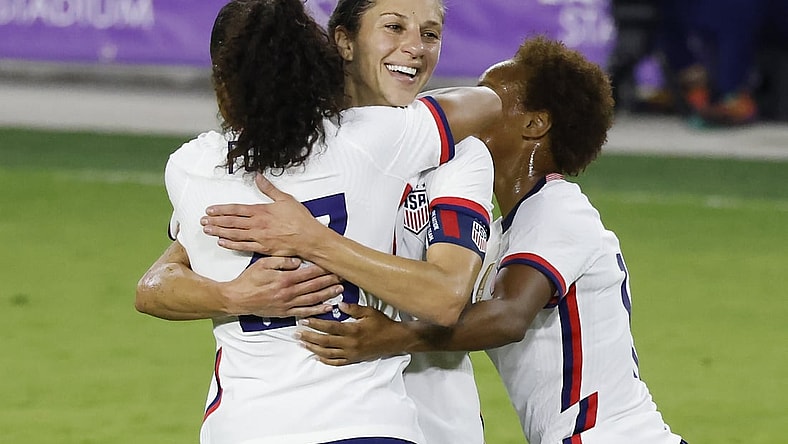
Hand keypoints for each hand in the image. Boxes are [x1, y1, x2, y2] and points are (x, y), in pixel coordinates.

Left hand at [201, 174, 323, 255]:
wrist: (309, 238)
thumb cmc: (300, 219)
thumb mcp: (285, 199)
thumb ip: (269, 189)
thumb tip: (258, 177)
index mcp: (261, 211)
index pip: (236, 209)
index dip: (221, 210)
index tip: (210, 210)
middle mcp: (257, 224)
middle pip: (231, 222)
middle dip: (215, 221)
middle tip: (202, 221)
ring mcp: (259, 237)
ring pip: (234, 234)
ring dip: (219, 231)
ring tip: (207, 230)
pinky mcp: (263, 248)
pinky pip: (243, 246)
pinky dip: (231, 244)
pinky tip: (222, 242)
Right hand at [223, 256, 342, 317]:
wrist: (237, 299)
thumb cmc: (248, 280)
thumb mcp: (262, 264)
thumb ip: (281, 261)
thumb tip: (298, 261)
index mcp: (285, 279)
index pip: (310, 273)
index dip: (324, 269)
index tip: (334, 265)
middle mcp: (289, 293)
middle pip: (315, 286)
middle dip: (330, 280)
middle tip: (343, 276)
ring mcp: (288, 304)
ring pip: (313, 299)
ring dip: (328, 294)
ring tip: (340, 289)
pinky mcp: (285, 313)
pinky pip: (305, 312)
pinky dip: (317, 310)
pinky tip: (327, 307)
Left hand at [296, 303, 407, 365]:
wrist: (395, 340)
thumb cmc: (382, 324)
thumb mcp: (369, 312)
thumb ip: (353, 308)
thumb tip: (338, 305)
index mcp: (353, 330)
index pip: (329, 327)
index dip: (315, 324)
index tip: (304, 320)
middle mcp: (350, 344)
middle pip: (325, 341)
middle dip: (309, 337)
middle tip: (297, 333)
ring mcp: (351, 353)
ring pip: (328, 353)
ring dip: (314, 348)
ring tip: (303, 343)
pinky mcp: (354, 359)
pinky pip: (337, 362)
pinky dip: (326, 360)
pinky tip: (317, 356)